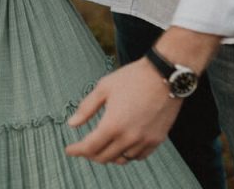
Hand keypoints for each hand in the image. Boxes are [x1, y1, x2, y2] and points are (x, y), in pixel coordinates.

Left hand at [65, 58, 181, 163]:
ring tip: (103, 146)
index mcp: (113, 124)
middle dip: (90, 154)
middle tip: (84, 147)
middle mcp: (128, 137)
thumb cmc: (133, 77)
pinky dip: (127, 154)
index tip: (69, 149)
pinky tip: (122, 146)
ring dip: (109, 155)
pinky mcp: (156, 140)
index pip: (90, 147)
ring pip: (121, 159)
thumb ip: (87, 107)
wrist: (164, 75)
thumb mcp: (104, 87)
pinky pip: (138, 156)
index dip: (77, 150)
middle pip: (104, 157)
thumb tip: (72, 123)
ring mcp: (144, 141)